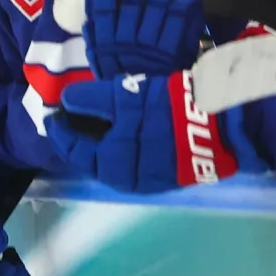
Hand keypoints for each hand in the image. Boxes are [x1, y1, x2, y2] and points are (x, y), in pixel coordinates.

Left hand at [47, 72, 254, 192]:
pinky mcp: (172, 171)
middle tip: (76, 114)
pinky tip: (132, 126)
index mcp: (111, 165)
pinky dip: (128, 143)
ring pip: (118, 159)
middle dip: (83, 136)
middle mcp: (127, 180)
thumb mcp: (125, 95)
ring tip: (102, 117)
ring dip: (107, 139)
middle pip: (96, 158)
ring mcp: (152, 179)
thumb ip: (91, 99)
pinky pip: (139, 158)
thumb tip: (65, 101)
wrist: (223, 124)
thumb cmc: (167, 109)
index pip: (74, 150)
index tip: (53, 112)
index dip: (60, 129)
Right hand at [83, 0, 204, 78]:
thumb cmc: (126, 82)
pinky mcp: (174, 49)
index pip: (103, 6)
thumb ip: (95, 35)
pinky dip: (188, 1)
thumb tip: (90, 0)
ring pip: (161, 2)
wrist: (150, 112)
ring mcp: (151, 44)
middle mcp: (126, 40)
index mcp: (106, 43)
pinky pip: (181, 14)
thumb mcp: (102, 63)